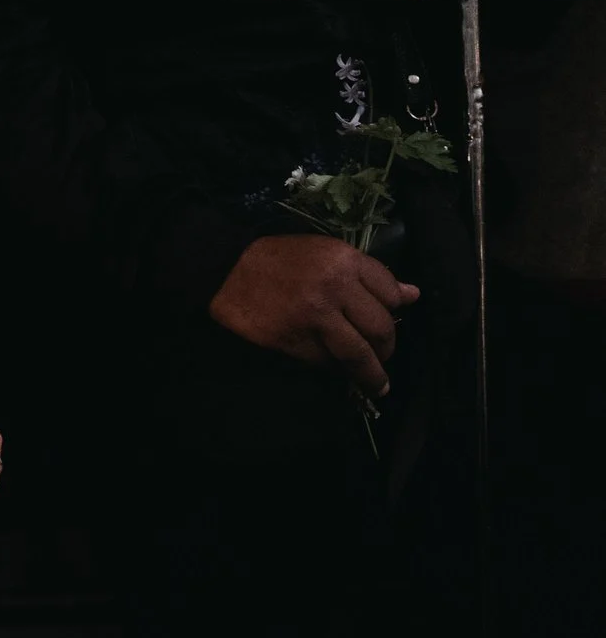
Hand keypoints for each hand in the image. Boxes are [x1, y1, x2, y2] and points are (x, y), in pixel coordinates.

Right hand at [210, 233, 421, 395]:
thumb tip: (412, 295)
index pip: (392, 294)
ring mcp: (315, 317)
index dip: (396, 309)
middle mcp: (334, 288)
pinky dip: (336, 369)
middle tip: (383, 355)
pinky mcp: (295, 340)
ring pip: (359, 354)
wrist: (225, 270)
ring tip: (376, 384)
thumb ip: (368, 274)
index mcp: (344, 260)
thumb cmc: (278, 259)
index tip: (392, 319)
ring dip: (372, 374)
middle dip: (387, 347)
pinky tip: (336, 369)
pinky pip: (328, 362)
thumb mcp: (325, 253)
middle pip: (381, 328)